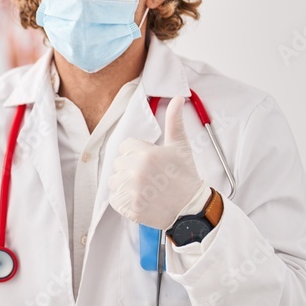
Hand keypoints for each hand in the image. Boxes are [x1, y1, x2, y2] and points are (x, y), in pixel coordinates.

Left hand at [108, 95, 205, 229]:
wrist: (191, 207)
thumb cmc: (185, 175)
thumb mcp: (180, 146)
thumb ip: (174, 121)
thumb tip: (179, 97)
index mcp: (146, 154)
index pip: (125, 147)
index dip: (136, 153)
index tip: (150, 162)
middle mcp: (136, 171)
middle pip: (118, 164)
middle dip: (131, 168)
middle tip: (150, 177)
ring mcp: (133, 191)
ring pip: (114, 182)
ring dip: (125, 185)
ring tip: (145, 188)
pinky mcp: (130, 208)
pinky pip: (114, 200)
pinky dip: (124, 201)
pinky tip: (140, 199)